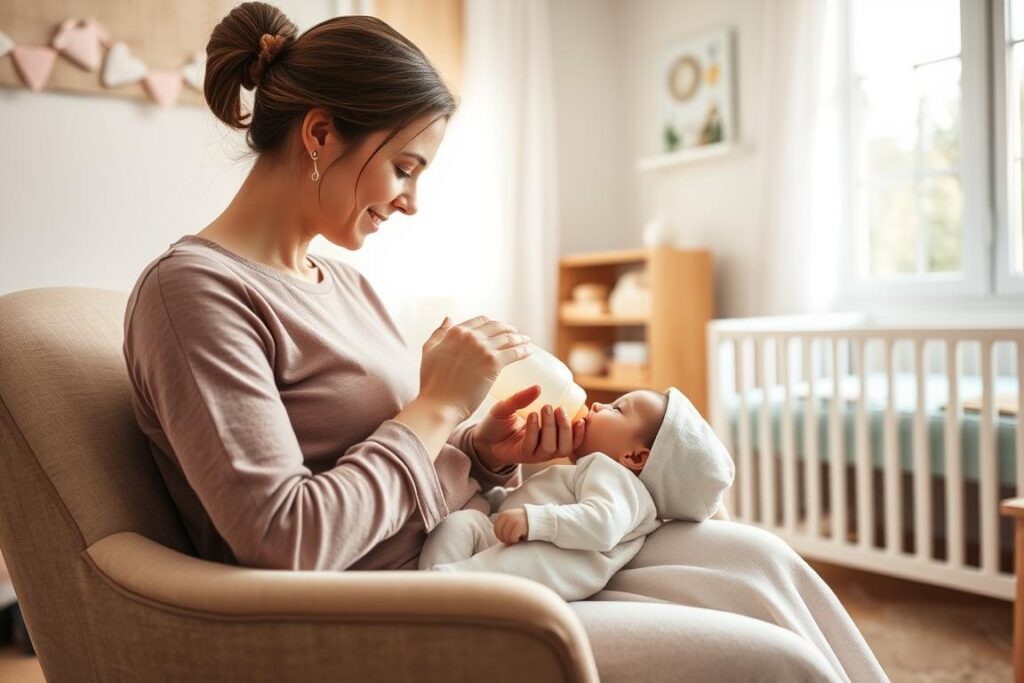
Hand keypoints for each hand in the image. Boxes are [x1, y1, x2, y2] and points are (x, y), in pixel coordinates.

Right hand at [417, 316, 531, 422]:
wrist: (439, 403)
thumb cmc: (432, 383)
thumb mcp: (429, 352)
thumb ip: (438, 334)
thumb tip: (448, 318)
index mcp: (456, 332)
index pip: (480, 321)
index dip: (491, 323)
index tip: (498, 328)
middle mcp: (471, 336)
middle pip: (496, 327)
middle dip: (508, 329)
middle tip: (516, 334)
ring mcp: (483, 348)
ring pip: (508, 338)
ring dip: (520, 339)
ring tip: (527, 341)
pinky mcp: (494, 363)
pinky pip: (514, 353)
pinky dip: (523, 351)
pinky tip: (529, 352)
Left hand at [473, 385, 586, 468]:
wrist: (480, 438)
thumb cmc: (498, 422)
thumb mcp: (508, 406)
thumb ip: (521, 398)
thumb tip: (538, 387)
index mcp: (550, 436)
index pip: (572, 439)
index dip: (580, 432)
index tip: (583, 416)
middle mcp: (545, 446)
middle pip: (565, 446)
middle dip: (564, 426)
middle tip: (556, 407)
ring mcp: (534, 453)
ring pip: (553, 448)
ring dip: (551, 428)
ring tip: (545, 409)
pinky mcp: (522, 456)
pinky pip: (533, 447)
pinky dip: (534, 431)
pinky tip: (532, 417)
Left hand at [494, 508, 528, 543]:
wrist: (540, 519)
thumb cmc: (525, 523)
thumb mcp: (512, 520)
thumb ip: (504, 525)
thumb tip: (498, 535)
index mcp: (504, 514)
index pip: (496, 529)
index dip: (500, 536)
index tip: (507, 538)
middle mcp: (507, 515)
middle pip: (499, 533)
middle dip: (505, 539)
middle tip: (512, 540)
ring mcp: (513, 520)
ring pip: (505, 536)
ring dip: (511, 540)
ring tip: (517, 538)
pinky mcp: (519, 525)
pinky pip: (512, 537)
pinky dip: (516, 540)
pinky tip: (521, 538)